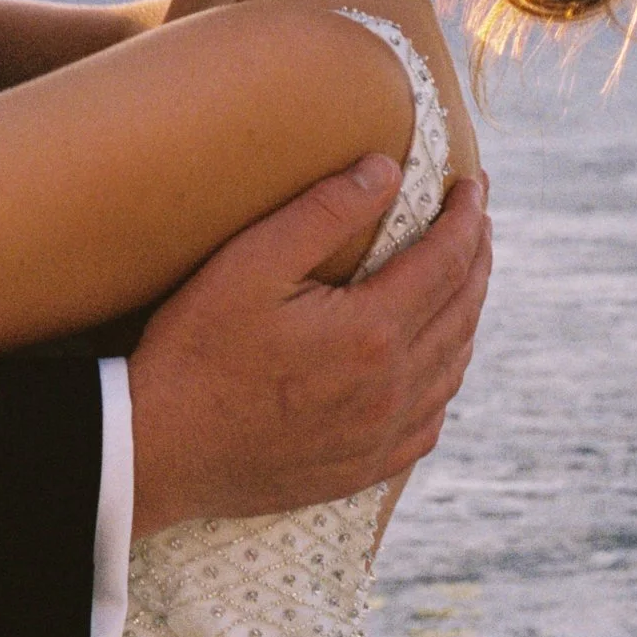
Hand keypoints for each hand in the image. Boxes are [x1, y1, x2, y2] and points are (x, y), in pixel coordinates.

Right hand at [127, 166, 490, 534]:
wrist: (159, 450)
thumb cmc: (196, 349)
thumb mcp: (250, 263)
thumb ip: (324, 211)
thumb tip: (386, 169)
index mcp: (372, 331)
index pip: (446, 261)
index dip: (466, 218)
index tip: (473, 185)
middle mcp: (392, 388)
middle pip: (461, 311)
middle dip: (476, 257)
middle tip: (477, 218)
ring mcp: (381, 434)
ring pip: (453, 365)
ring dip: (467, 313)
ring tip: (465, 276)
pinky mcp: (363, 466)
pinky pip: (431, 420)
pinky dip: (445, 377)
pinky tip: (436, 362)